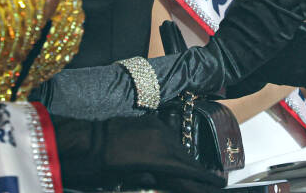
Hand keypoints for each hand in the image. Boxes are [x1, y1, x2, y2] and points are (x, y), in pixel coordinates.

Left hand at [53, 113, 225, 192]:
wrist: (87, 139)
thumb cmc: (103, 166)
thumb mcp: (131, 180)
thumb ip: (155, 181)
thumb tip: (167, 184)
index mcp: (160, 158)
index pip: (191, 171)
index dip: (206, 180)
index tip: (219, 184)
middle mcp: (163, 140)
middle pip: (187, 160)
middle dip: (196, 173)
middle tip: (206, 182)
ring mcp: (157, 128)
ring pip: (178, 149)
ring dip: (183, 162)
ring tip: (189, 173)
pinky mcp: (150, 122)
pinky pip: (167, 138)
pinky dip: (172, 150)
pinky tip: (171, 158)